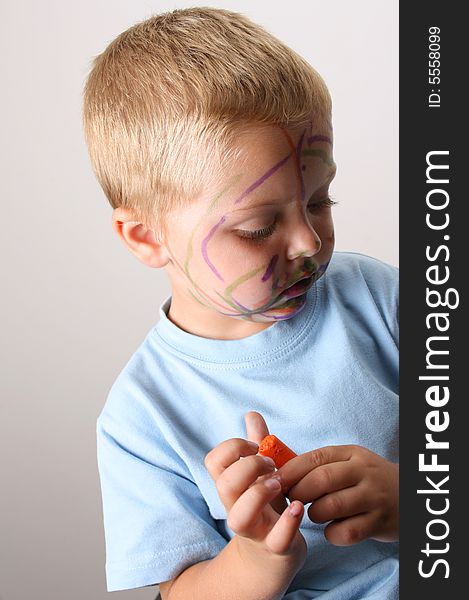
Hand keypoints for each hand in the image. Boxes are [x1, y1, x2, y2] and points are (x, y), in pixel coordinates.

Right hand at [204, 425, 305, 561]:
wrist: (268, 559)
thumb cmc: (265, 509)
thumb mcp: (259, 476)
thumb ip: (257, 445)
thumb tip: (251, 414)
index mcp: (232, 487)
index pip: (214, 460)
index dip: (232, 447)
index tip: (254, 447)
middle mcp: (237, 507)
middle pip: (225, 484)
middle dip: (249, 467)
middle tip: (271, 466)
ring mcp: (256, 529)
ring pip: (240, 516)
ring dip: (260, 493)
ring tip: (279, 485)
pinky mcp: (277, 548)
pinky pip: (277, 539)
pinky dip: (288, 522)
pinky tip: (298, 507)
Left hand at [277, 445, 398, 545]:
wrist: (408, 497)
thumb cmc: (366, 480)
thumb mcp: (349, 462)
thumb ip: (320, 465)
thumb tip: (279, 471)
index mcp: (352, 454)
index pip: (315, 458)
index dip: (291, 470)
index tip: (275, 480)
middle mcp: (364, 472)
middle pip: (321, 480)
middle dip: (299, 492)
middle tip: (293, 499)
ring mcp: (373, 498)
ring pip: (331, 507)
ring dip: (314, 513)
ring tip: (315, 513)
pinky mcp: (379, 523)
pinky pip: (345, 532)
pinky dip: (331, 534)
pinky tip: (333, 528)